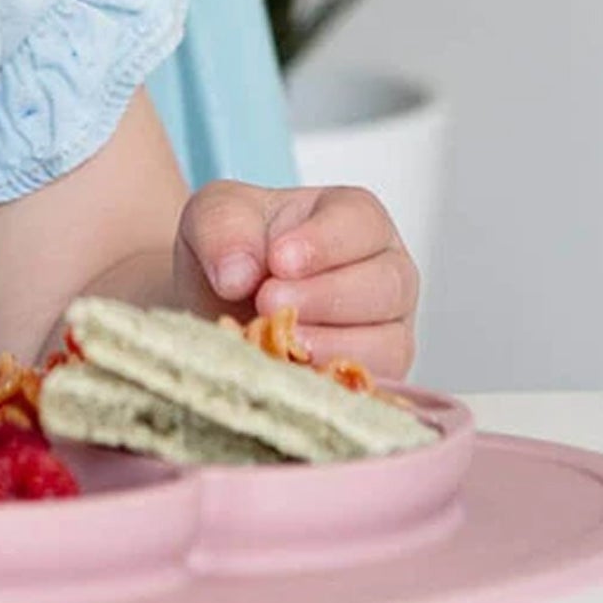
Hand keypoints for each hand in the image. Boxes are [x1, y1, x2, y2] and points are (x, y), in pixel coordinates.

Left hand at [174, 180, 419, 380]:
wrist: (218, 301)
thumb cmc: (234, 248)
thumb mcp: (214, 215)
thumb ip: (222, 227)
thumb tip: (238, 274)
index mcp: (354, 216)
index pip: (361, 224)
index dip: (323, 244)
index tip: (278, 261)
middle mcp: (384, 270)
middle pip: (387, 285)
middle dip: (324, 297)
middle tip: (268, 302)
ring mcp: (387, 328)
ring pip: (388, 343)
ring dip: (328, 345)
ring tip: (276, 339)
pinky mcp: (377, 377)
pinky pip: (375, 387)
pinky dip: (331, 383)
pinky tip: (289, 371)